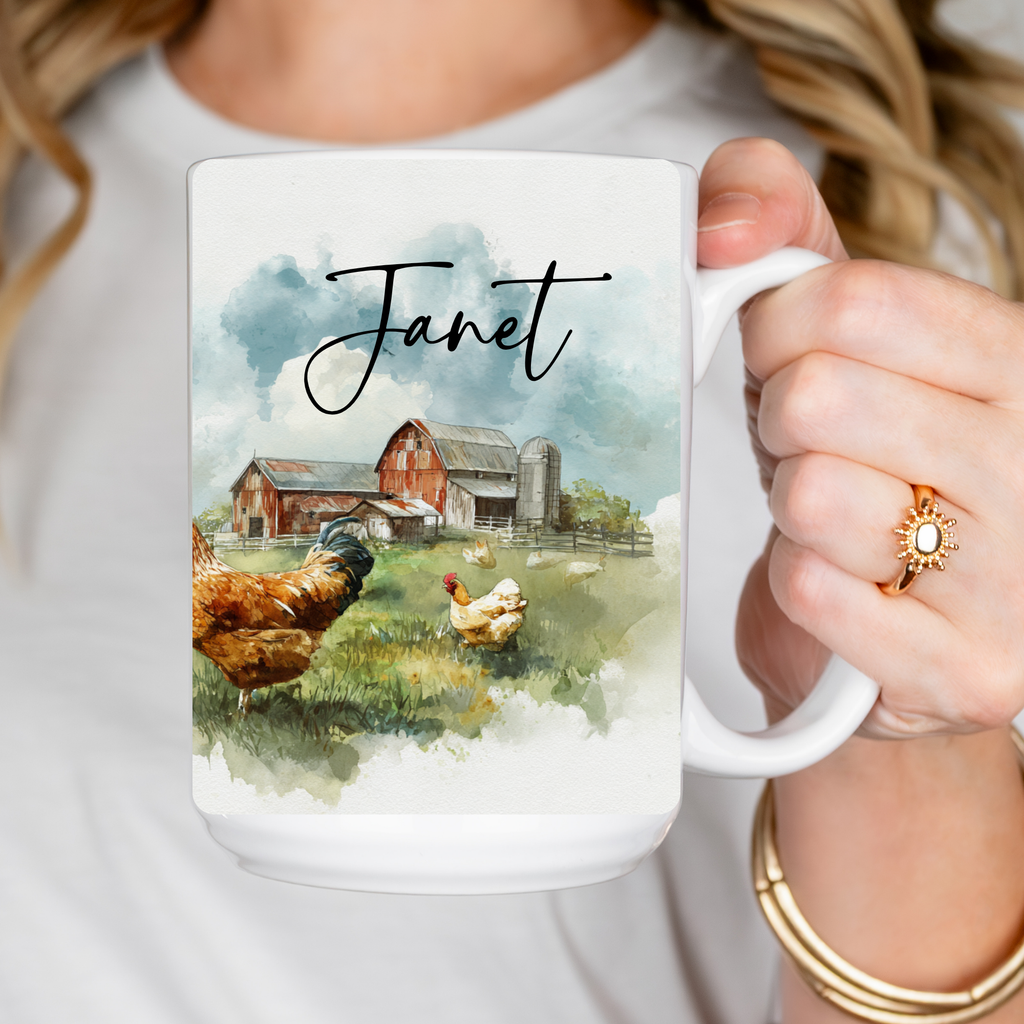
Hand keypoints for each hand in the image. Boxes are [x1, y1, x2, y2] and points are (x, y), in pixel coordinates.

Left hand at [699, 138, 1023, 736]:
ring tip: (835, 518)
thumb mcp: (841, 330)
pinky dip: (797, 583)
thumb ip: (783, 231)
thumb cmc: (870, 465)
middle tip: (812, 451)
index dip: (777, 332)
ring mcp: (1017, 580)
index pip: (850, 303)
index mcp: (1018, 363)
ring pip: (810, 497)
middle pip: (818, 399)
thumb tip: (720, 228)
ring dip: (792, 509)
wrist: (903, 631)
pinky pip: (811, 589)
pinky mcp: (967, 670)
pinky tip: (838, 585)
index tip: (785, 362)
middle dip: (781, 424)